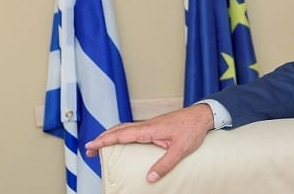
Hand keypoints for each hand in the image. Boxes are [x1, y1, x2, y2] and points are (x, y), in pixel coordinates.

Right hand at [85, 103, 213, 182]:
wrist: (202, 116)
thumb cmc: (192, 129)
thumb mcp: (180, 150)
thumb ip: (165, 164)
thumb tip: (150, 178)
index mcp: (149, 129)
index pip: (121, 134)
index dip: (104, 140)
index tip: (90, 145)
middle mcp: (147, 125)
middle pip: (119, 129)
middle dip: (103, 138)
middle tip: (90, 150)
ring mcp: (151, 124)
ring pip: (125, 127)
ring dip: (112, 135)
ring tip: (102, 145)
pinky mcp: (156, 126)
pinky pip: (134, 128)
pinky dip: (123, 133)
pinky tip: (124, 140)